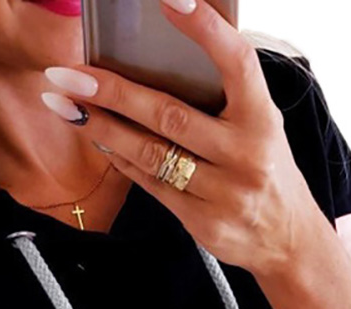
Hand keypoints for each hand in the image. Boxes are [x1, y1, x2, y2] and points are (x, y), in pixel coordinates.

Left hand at [40, 0, 323, 275]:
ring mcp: (222, 192)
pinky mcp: (201, 221)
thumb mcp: (260, 125)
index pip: (237, 63)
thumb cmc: (265, 169)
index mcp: (262, 119)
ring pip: (150, 154)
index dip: (206, 29)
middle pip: (170, 116)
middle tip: (69, 73)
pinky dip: (120, 157)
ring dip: (101, 126)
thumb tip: (160, 56)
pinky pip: (150, 184)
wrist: (285, 238)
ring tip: (64, 104)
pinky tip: (95, 136)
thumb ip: (225, 95)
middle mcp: (244, 155)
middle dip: (113, 92)